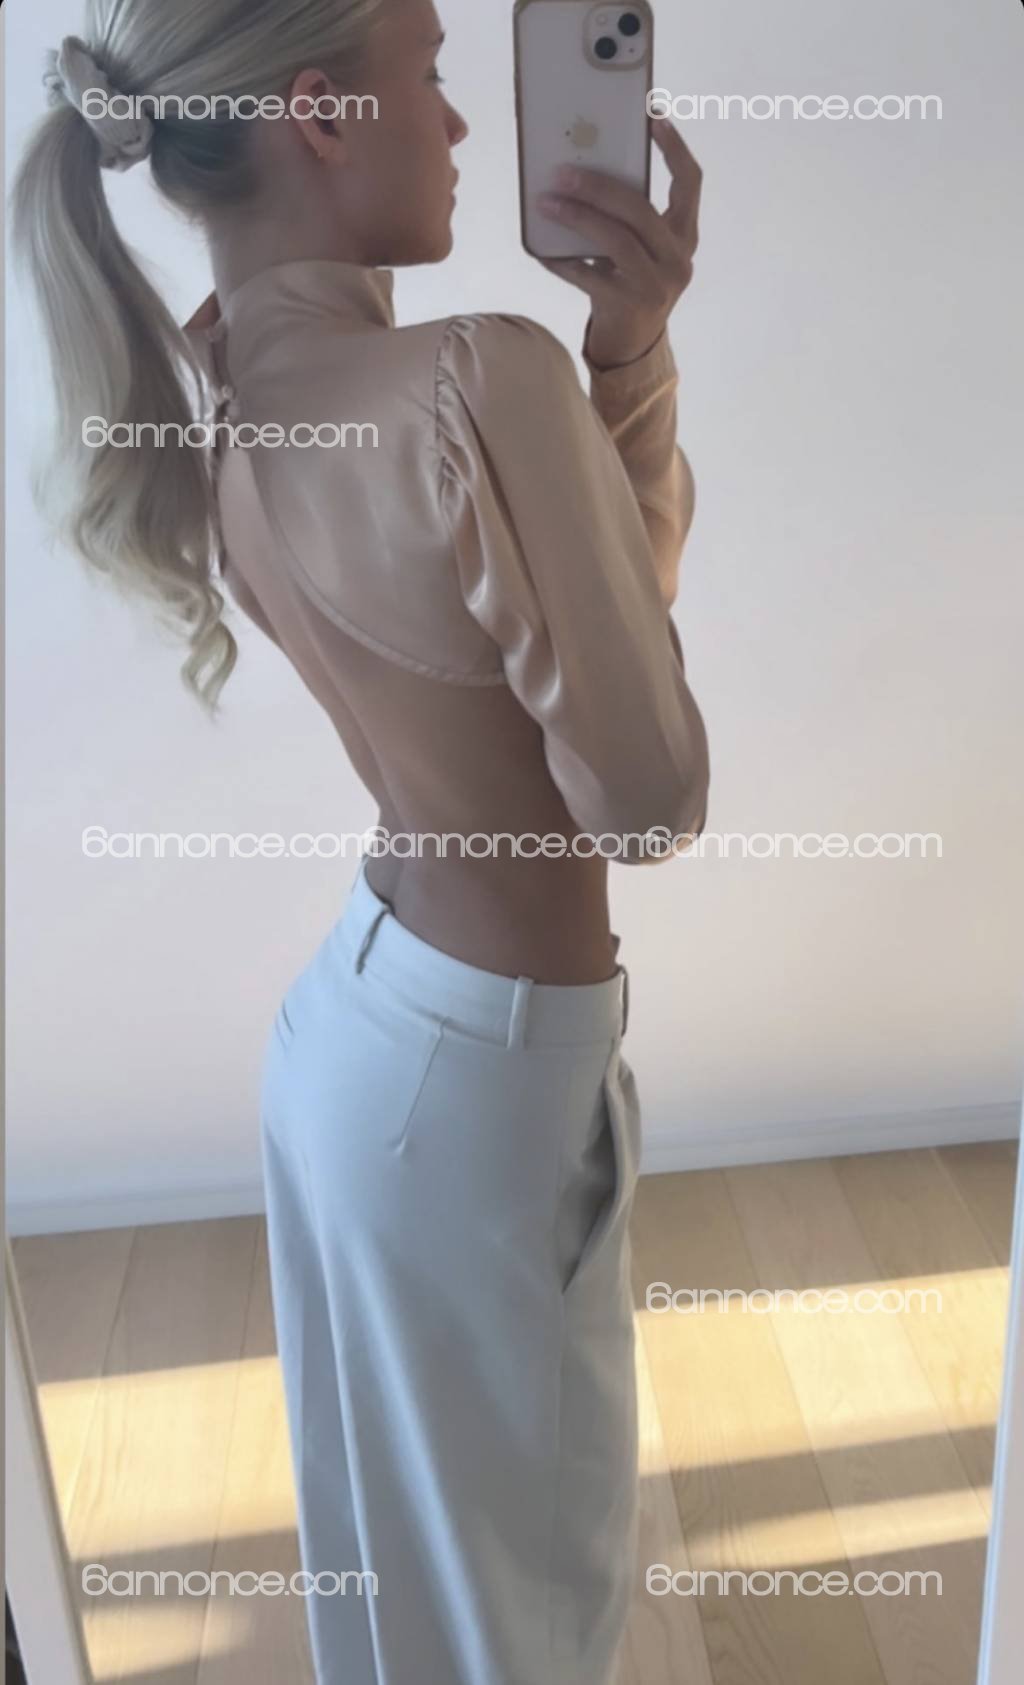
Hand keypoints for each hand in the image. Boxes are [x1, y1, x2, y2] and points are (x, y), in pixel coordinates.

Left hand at [534, 116, 701, 370]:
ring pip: (615, 240)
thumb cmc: (634, 281)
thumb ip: (632, 215)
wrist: (634, 342)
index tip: (651, 114)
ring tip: (546, 202)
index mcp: (686, 234)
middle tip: (563, 171)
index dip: (673, 146)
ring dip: (577, 217)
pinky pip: (587, 276)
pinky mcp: (627, 306)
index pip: (689, 182)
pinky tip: (538, 248)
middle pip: (639, 210)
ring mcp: (656, 285)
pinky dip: (560, 260)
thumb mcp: (646, 247)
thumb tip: (584, 167)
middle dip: (599, 187)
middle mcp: (678, 259)